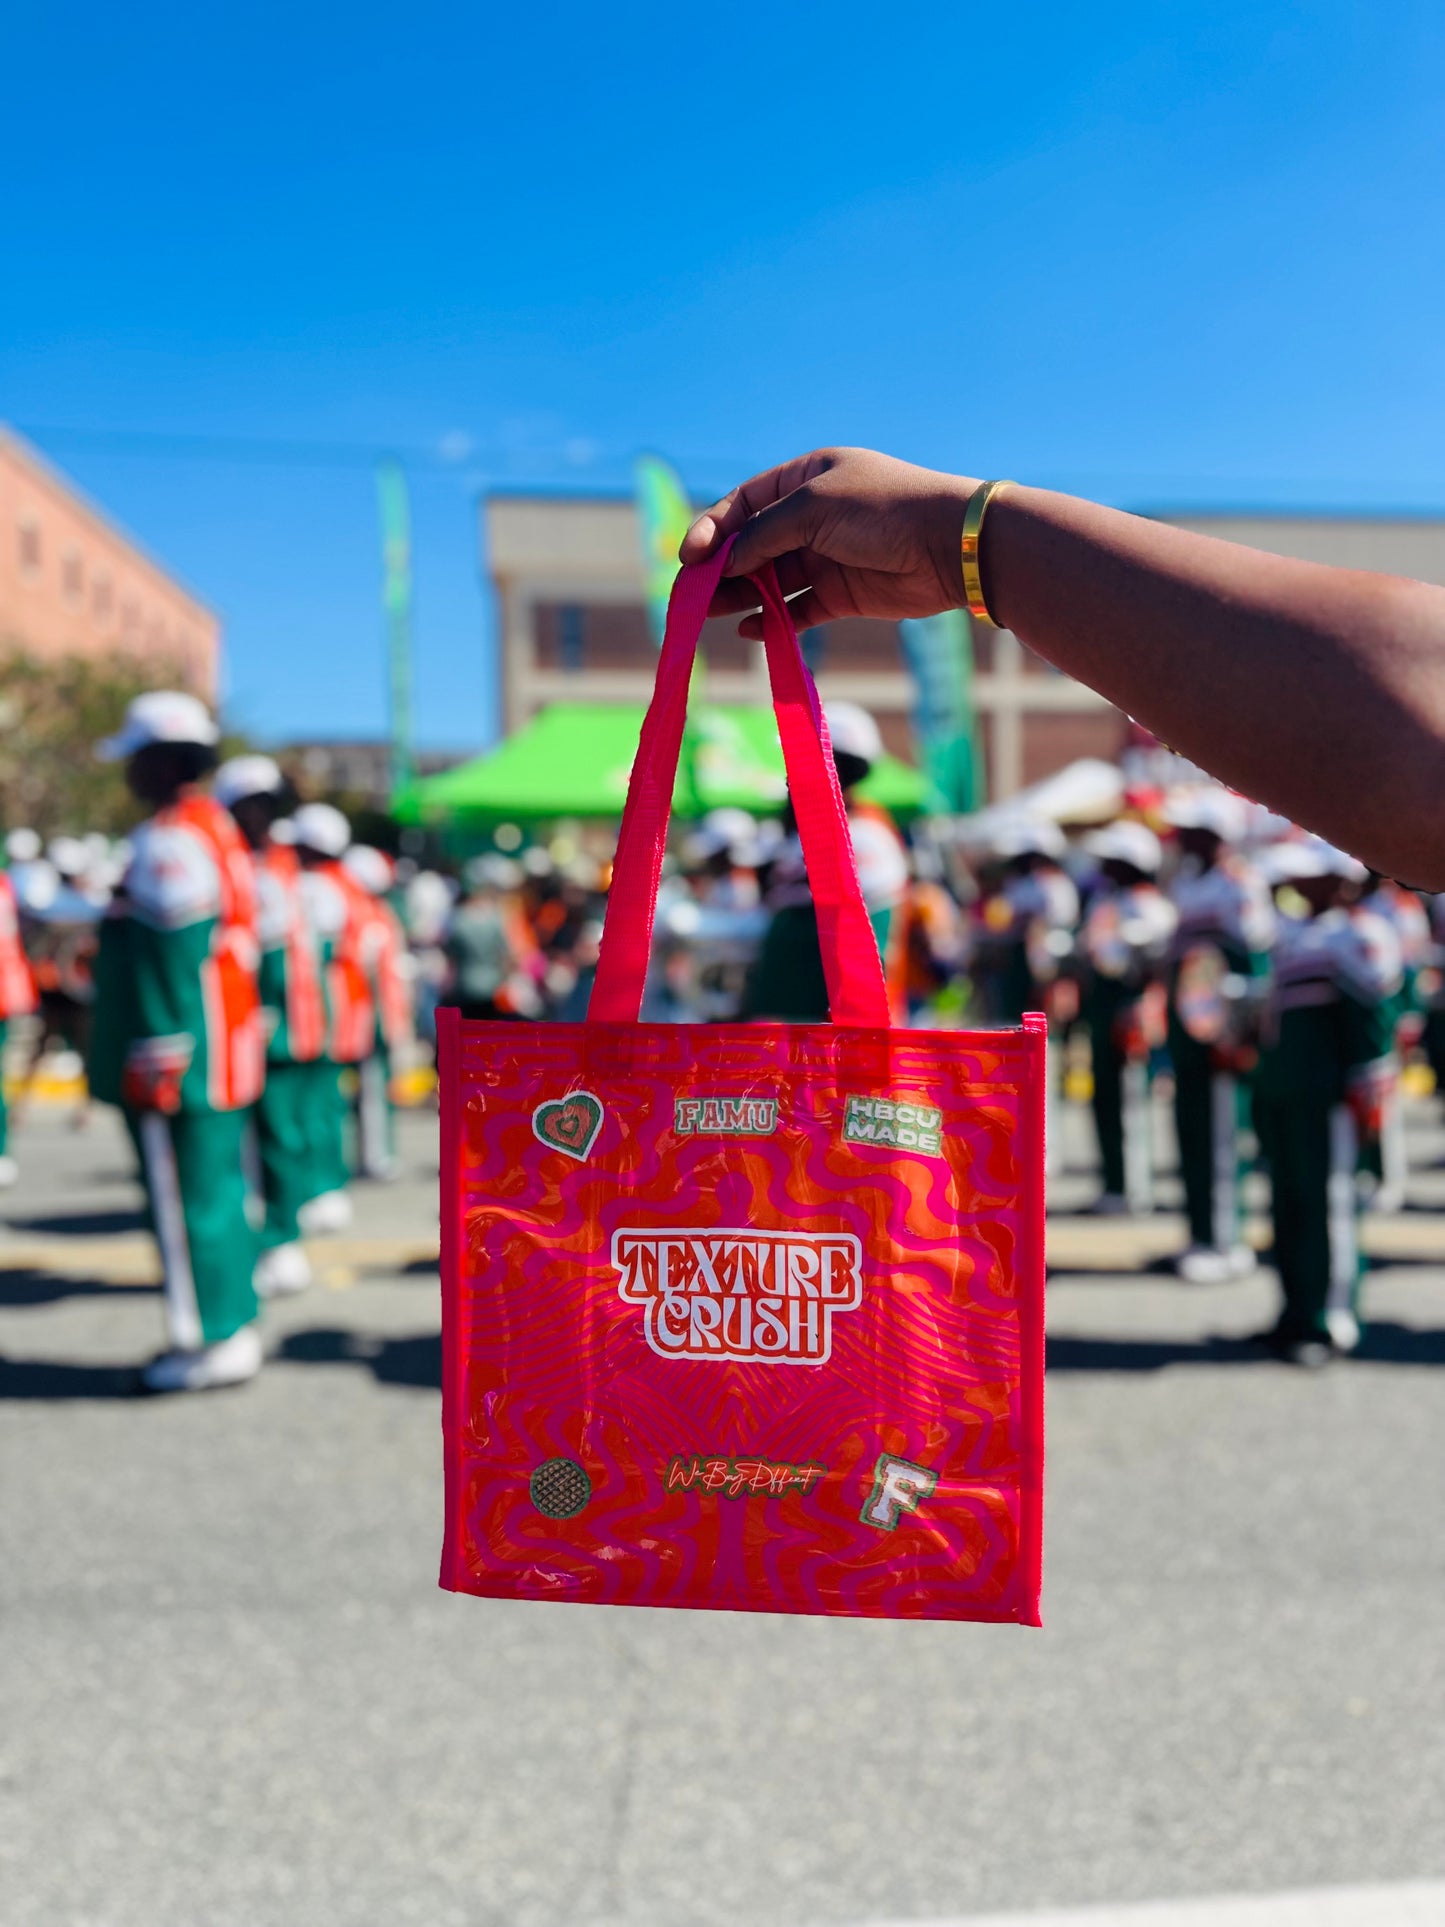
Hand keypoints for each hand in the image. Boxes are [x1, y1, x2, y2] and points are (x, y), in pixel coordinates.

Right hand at [679, 448, 979, 635]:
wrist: (949, 546)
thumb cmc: (882, 510)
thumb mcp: (813, 507)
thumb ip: (763, 535)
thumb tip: (726, 563)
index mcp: (805, 479)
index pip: (744, 504)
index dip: (713, 528)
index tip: (689, 558)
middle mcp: (812, 516)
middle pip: (753, 545)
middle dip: (721, 569)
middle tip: (691, 596)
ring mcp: (827, 557)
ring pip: (771, 579)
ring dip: (740, 597)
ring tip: (711, 616)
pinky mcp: (842, 594)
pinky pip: (798, 608)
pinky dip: (774, 620)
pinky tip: (752, 631)